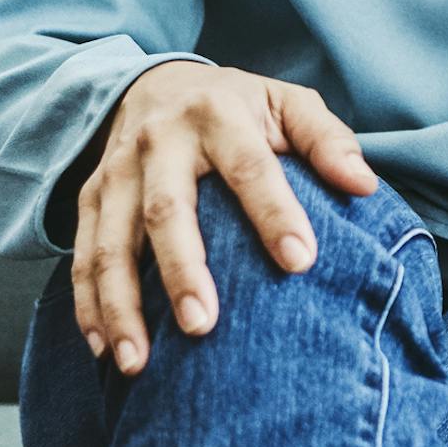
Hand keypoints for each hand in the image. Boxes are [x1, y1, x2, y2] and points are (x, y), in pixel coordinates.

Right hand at [71, 62, 376, 376]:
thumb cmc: (240, 105)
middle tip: (203, 326)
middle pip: (167, 210)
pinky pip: (82, 256)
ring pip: (111, 243)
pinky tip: (104, 350)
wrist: (157, 84)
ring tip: (139, 362)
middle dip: (183, 270)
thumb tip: (365, 185)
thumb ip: (327, 140)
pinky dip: (88, 306)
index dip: (274, 213)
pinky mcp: (89, 198)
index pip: (250, 167)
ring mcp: (117, 172)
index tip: (301, 262)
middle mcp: (160, 141)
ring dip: (122, 306)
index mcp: (218, 114)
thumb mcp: (288, 103)